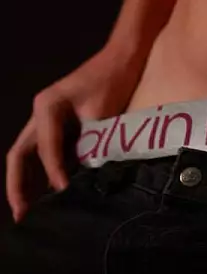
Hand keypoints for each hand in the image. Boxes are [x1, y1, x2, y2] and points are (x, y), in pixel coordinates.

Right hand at [5, 44, 145, 221]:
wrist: (122, 58)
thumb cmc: (112, 82)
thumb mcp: (100, 116)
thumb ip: (88, 145)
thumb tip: (83, 178)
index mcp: (47, 107)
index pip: (46, 149)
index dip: (54, 173)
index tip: (64, 193)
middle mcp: (39, 113)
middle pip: (19, 154)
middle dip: (17, 185)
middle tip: (22, 215)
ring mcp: (44, 117)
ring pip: (26, 155)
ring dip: (25, 181)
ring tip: (28, 211)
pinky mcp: (56, 123)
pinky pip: (42, 151)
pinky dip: (42, 171)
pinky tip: (47, 192)